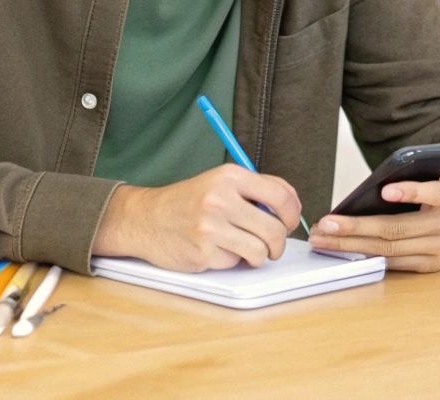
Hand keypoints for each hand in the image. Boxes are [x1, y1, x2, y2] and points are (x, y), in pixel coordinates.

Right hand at [93, 164, 301, 271]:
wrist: (146, 219)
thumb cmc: (189, 201)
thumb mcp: (221, 182)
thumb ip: (256, 189)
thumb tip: (292, 207)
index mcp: (230, 177)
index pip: (281, 196)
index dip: (293, 213)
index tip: (289, 221)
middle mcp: (220, 200)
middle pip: (275, 229)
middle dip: (279, 242)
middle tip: (272, 244)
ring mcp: (211, 228)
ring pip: (260, 251)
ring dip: (259, 255)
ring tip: (247, 248)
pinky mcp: (203, 253)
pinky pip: (236, 262)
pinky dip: (232, 260)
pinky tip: (218, 250)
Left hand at [307, 175, 439, 272]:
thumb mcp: (435, 178)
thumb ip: (412, 179)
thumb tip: (369, 192)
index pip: (432, 193)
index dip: (409, 192)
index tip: (385, 190)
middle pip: (397, 228)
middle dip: (357, 227)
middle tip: (327, 224)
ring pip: (390, 249)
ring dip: (352, 246)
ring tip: (325, 239)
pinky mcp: (432, 266)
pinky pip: (394, 263)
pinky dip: (367, 256)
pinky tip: (343, 250)